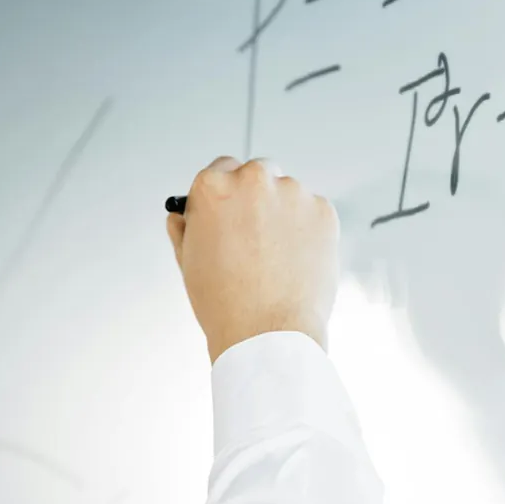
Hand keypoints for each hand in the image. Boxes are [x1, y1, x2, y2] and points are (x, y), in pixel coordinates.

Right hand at [167, 157, 339, 362]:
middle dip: (256, 198)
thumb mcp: (188, 261)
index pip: (220, 170)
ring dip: (283, 214)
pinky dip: (308, 231)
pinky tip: (296, 262)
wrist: (268, 333)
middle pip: (257, 175)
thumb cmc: (225, 303)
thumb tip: (181, 215)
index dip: (225, 196)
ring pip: (287, 194)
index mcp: (214, 186)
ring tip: (276, 259)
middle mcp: (253, 180)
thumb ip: (184, 229)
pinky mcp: (323, 211)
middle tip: (255, 236)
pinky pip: (313, 213)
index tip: (231, 211)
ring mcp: (293, 193)